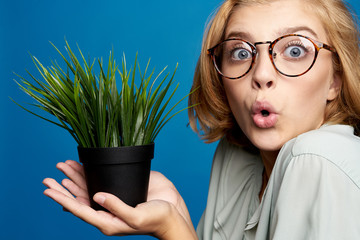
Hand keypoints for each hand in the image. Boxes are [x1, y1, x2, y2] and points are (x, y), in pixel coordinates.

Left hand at [43, 160, 196, 238]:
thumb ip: (116, 207)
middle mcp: (107, 209)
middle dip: (64, 187)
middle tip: (49, 177)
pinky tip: (84, 166)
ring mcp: (114, 197)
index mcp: (107, 220)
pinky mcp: (123, 186)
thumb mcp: (136, 217)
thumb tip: (96, 196)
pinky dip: (91, 172)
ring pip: (89, 187)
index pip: (79, 209)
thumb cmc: (157, 219)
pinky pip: (102, 179)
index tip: (48, 190)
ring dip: (75, 178)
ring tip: (63, 167)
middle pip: (79, 198)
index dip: (62, 199)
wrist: (174, 212)